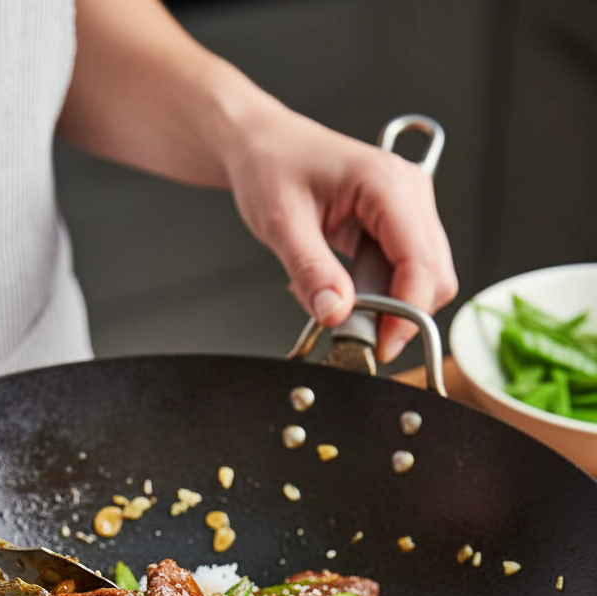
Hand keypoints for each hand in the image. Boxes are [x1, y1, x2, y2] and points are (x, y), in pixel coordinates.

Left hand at [220, 99, 457, 360]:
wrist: (262, 146)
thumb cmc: (271, 166)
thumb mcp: (281, 222)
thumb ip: (311, 271)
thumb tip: (335, 314)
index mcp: (387, 183)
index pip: (421, 263)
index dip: (406, 314)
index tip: (380, 347)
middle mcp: (409, 193)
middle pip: (434, 277)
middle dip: (401, 314)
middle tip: (354, 334)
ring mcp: (409, 209)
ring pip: (425, 279)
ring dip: (389, 306)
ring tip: (340, 302)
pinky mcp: (398, 225)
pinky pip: (405, 273)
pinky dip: (381, 294)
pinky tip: (346, 288)